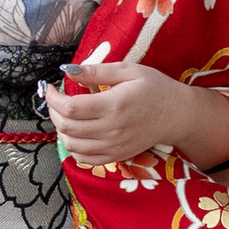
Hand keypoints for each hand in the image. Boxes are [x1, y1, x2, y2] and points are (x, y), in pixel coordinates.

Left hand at [46, 62, 228, 169]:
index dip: (53, 98)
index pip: (70, 107)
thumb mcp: (128, 70)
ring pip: (72, 144)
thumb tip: (68, 70)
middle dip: (53, 112)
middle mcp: (111, 129)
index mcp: (114, 105)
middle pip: (67, 126)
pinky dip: (73, 147)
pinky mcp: (117, 156)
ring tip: (65, 115)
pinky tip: (76, 132)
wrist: (178, 115)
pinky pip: (85, 159)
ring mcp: (113, 146)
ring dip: (61, 129)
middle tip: (56, 99)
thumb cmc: (155, 88)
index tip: (50, 88)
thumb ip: (97, 71)